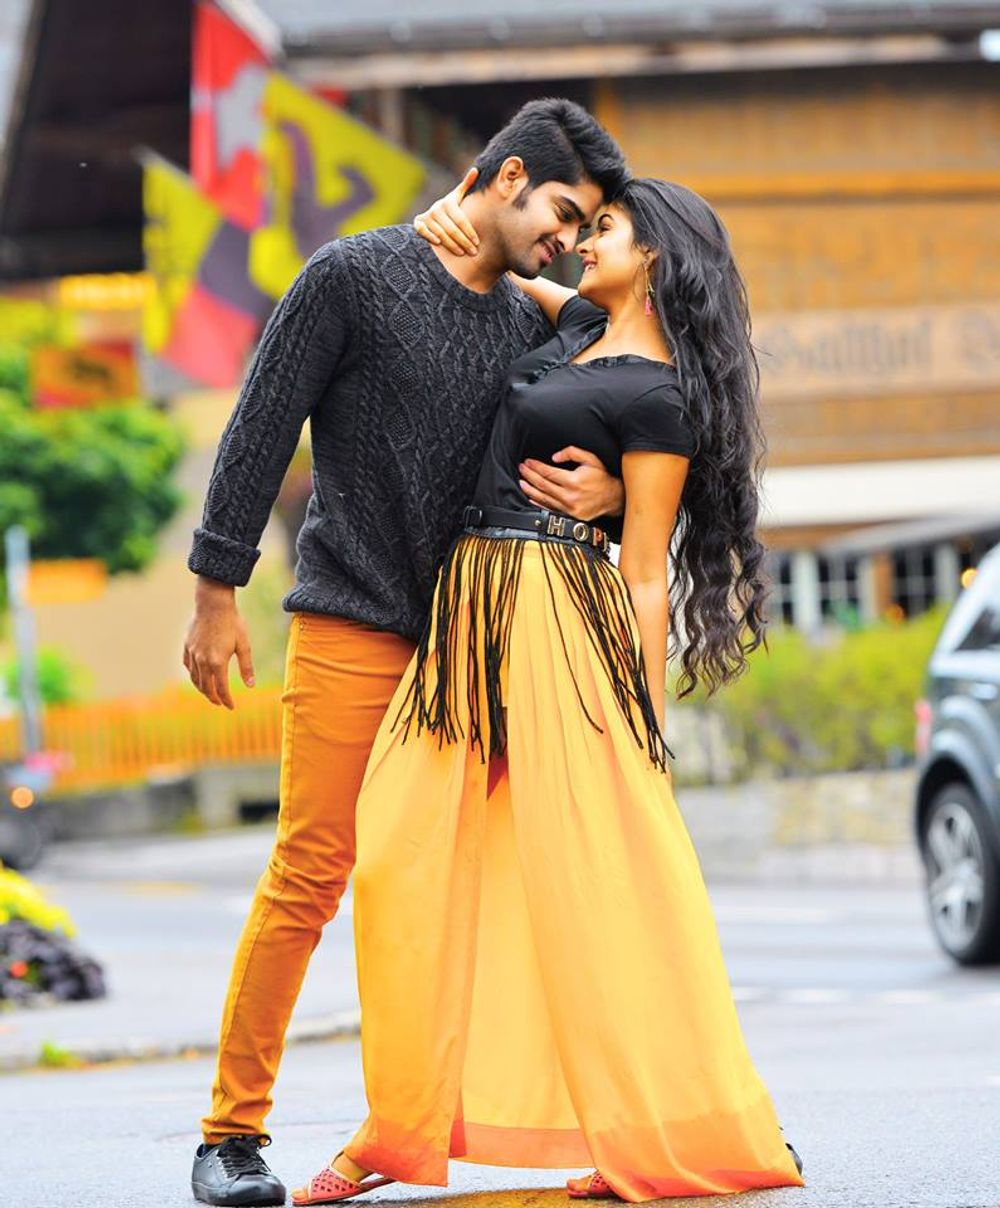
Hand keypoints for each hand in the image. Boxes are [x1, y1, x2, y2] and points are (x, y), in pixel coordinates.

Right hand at [182, 578, 255, 709]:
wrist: (213, 604)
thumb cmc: (232, 623)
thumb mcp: (244, 645)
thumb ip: (246, 667)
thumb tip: (251, 686)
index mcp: (218, 662)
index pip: (221, 689)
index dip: (226, 700)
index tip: (231, 707)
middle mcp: (202, 661)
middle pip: (206, 687)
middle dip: (213, 698)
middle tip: (220, 703)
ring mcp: (193, 654)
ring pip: (195, 679)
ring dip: (202, 689)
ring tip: (210, 693)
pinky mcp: (187, 647)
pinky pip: (188, 666)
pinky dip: (193, 675)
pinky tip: (199, 676)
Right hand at [413, 166, 479, 255]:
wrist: (433, 213)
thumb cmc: (450, 207)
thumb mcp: (458, 196)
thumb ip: (467, 185)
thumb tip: (476, 170)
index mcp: (448, 202)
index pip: (461, 220)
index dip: (469, 232)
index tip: (477, 242)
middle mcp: (437, 208)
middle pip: (452, 229)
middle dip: (464, 241)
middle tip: (473, 252)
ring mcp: (427, 216)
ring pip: (440, 233)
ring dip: (452, 245)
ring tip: (462, 253)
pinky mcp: (418, 223)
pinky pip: (423, 231)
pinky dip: (430, 236)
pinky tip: (439, 244)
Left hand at [519, 446, 624, 521]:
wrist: (613, 498)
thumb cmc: (601, 478)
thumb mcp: (590, 459)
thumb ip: (572, 453)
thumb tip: (554, 457)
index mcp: (574, 481)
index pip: (548, 472)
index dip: (536, 466)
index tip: (528, 462)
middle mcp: (570, 495)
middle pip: (543, 485)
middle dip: (530, 475)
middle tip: (522, 469)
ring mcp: (568, 508)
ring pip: (544, 498)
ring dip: (530, 489)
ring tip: (521, 482)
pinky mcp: (568, 515)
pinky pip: (549, 508)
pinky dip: (538, 503)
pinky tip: (531, 497)